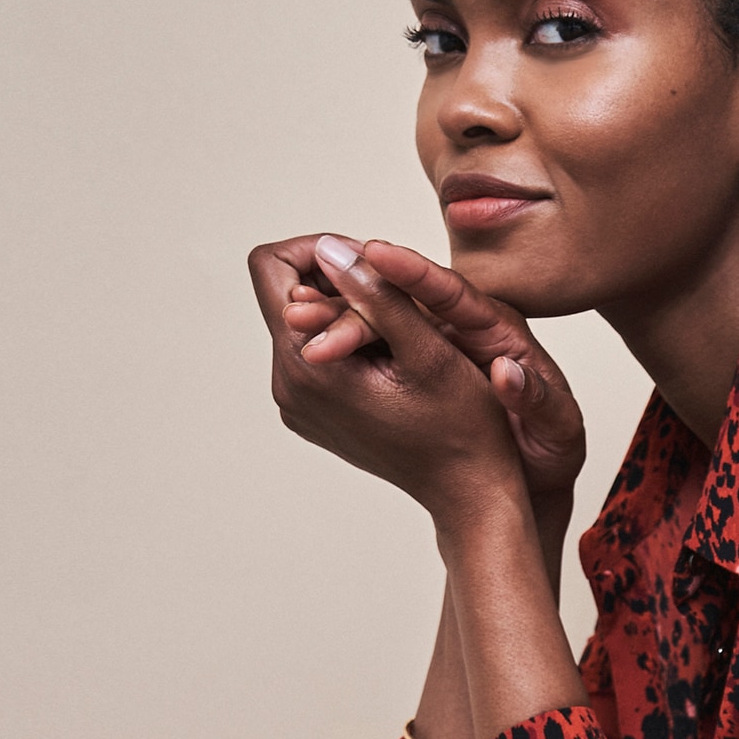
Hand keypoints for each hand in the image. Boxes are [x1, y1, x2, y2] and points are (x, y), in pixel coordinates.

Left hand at [250, 235, 526, 534]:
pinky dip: (346, 341)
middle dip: (337, 280)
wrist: (468, 491)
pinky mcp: (312, 415)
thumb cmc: (461, 425)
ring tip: (400, 333)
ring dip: (345, 311)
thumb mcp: (426, 349)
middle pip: (284, 294)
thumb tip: (330, 248)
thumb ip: (376, 294)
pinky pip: (314, 355)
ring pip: (302, 323)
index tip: (369, 266)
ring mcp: (296, 406)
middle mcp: (287, 387)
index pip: (271, 268)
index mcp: (306, 366)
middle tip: (396, 298)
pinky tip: (392, 359)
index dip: (318, 249)